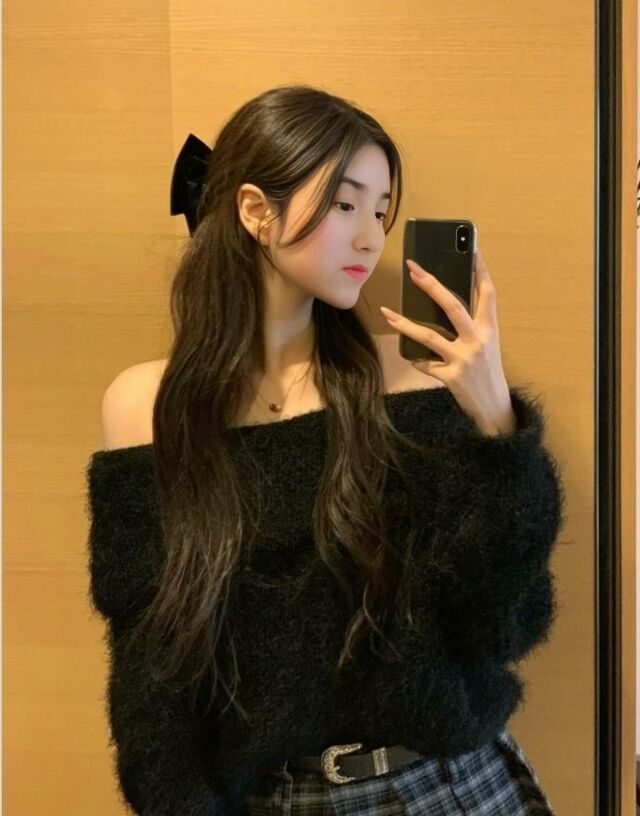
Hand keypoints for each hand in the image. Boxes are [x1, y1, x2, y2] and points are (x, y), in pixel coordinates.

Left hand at [380, 247, 515, 435]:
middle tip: (413, 269)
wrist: (494, 409)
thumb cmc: (488, 373)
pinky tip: (412, 357)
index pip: (488, 294)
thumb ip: (473, 326)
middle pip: (452, 306)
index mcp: (489, 330)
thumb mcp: (487, 346)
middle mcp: (478, 341)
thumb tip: (447, 304)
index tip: (474, 251)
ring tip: (387, 313)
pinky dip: (418, 360)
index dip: (481, 272)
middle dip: (431, 285)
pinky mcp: (451, 377)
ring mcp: (464, 359)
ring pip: (429, 336)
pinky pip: (426, 364)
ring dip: (404, 324)